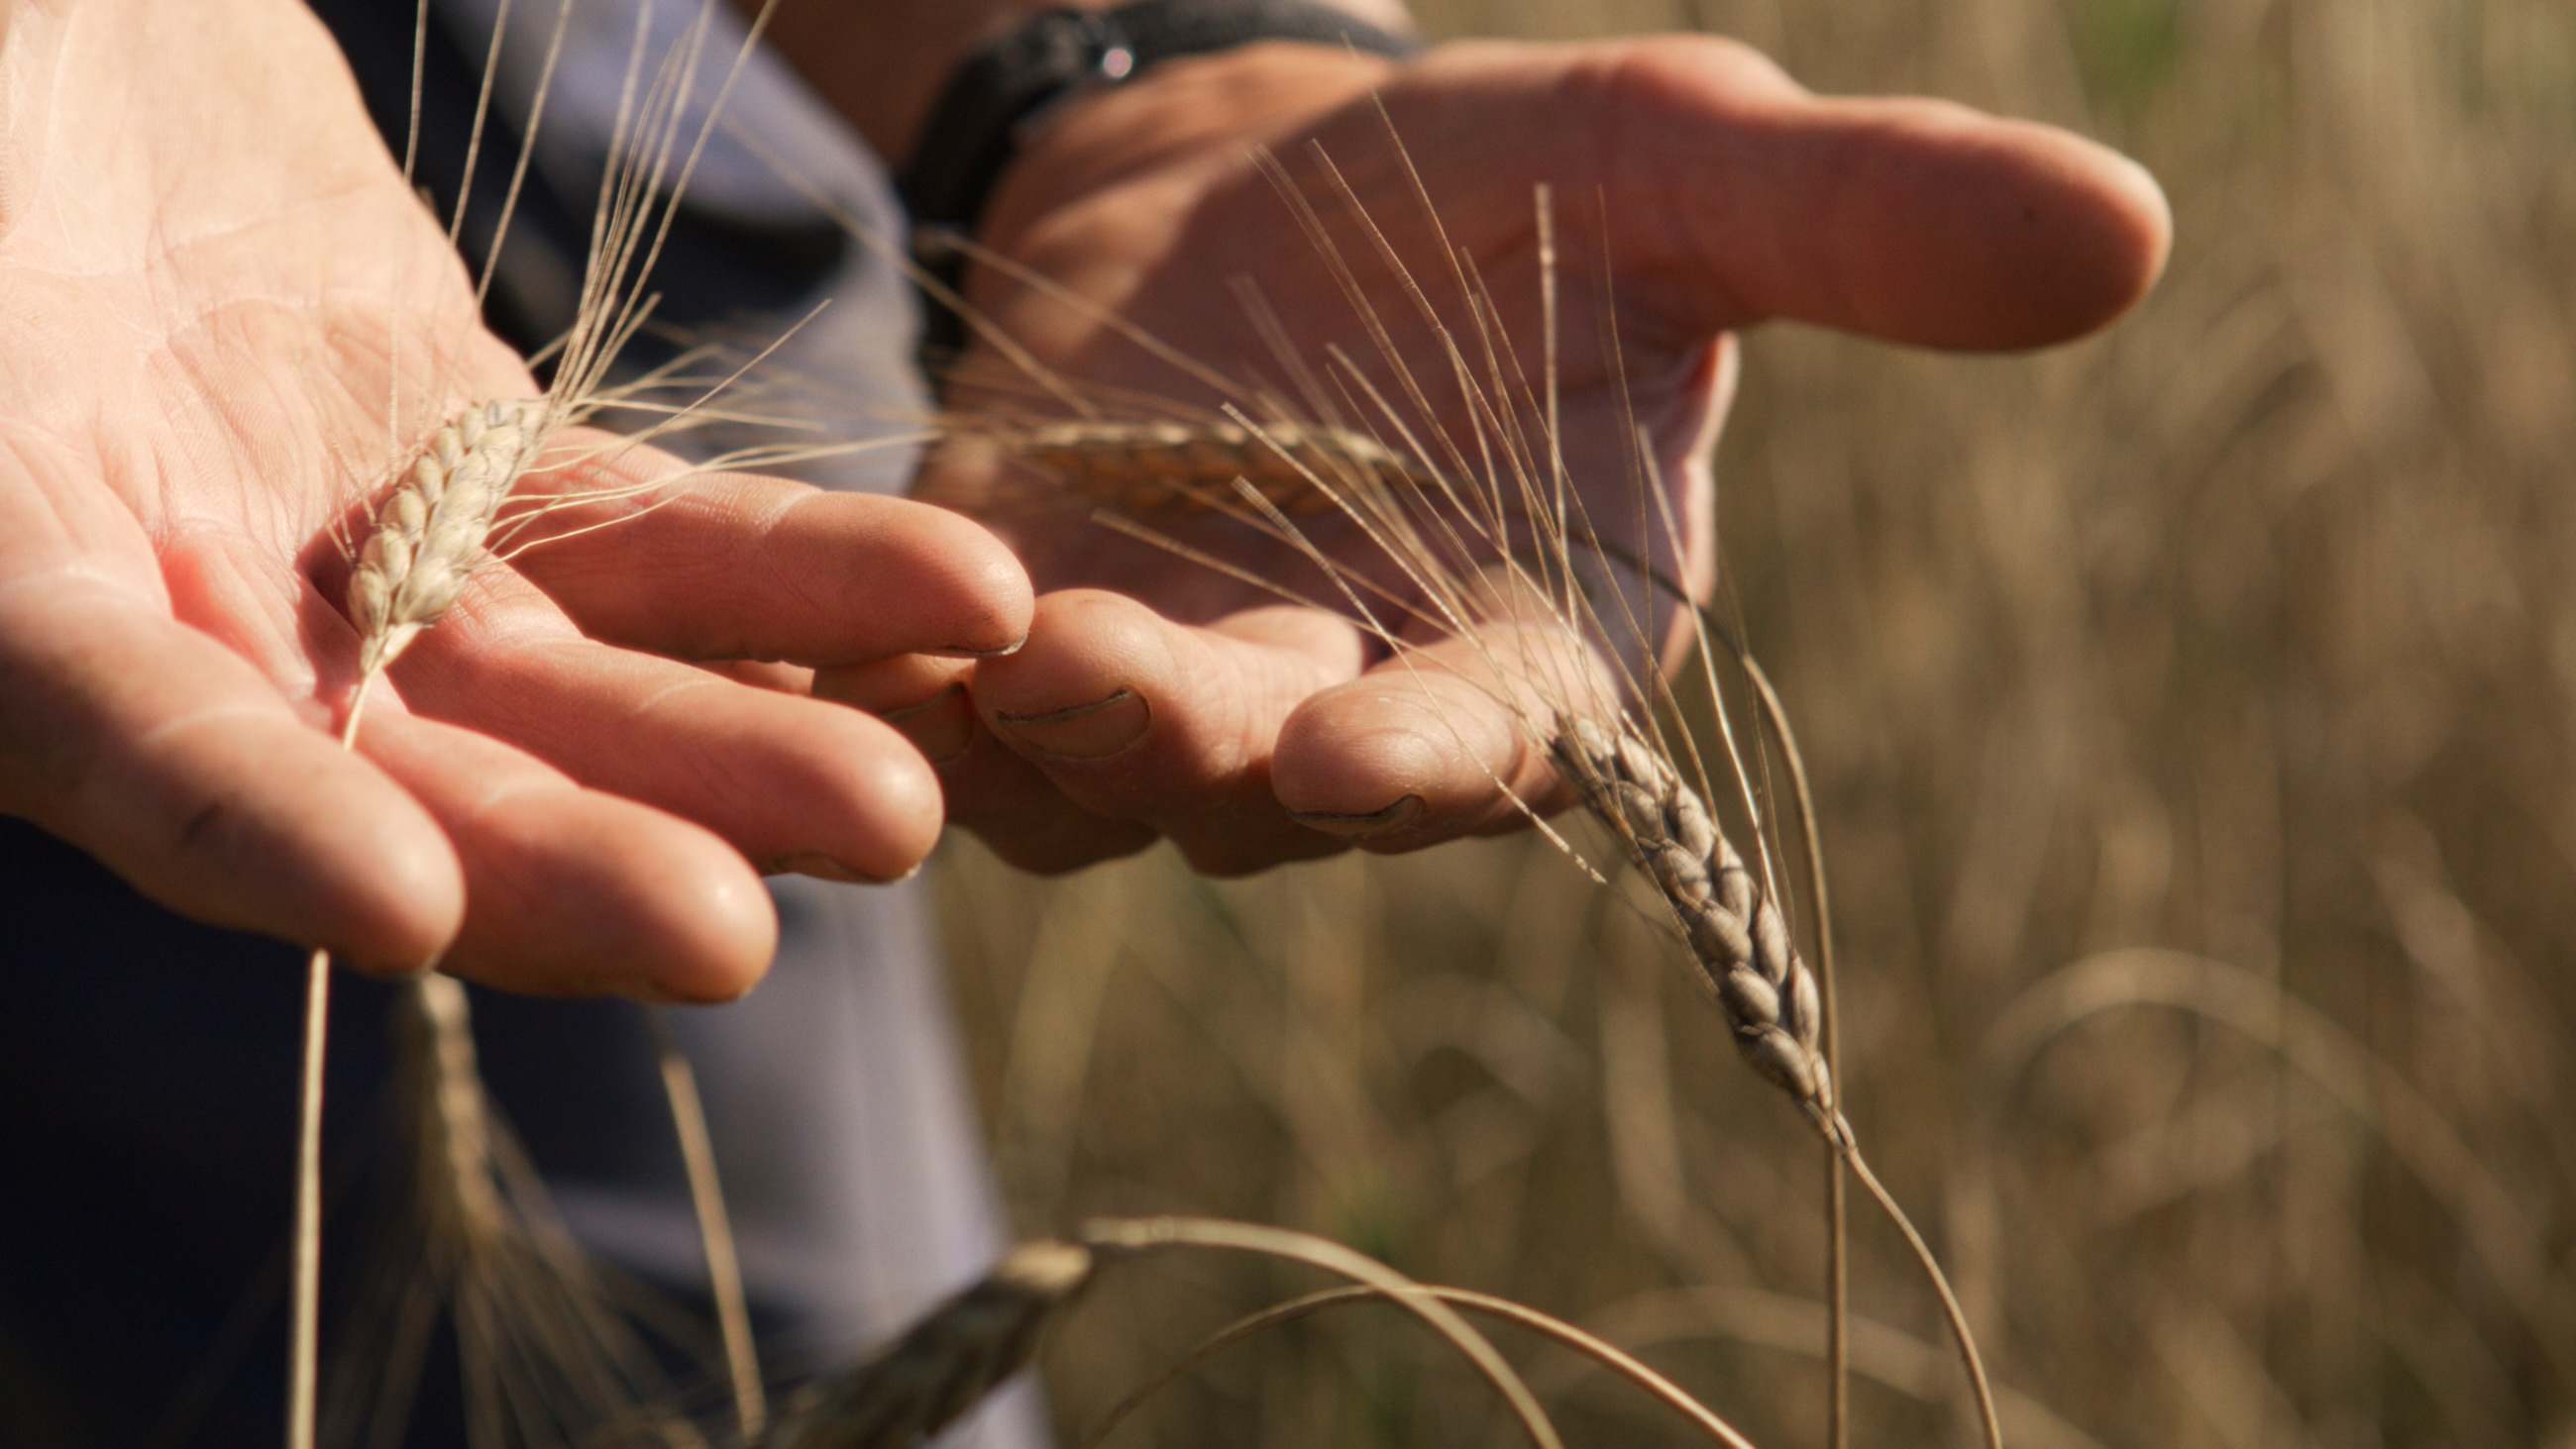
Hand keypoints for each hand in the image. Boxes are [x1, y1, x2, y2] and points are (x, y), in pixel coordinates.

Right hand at [0, 0, 1029, 996]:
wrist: (48, 24)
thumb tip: (20, 612)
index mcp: (6, 612)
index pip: (132, 756)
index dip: (256, 833)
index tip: (403, 907)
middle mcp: (192, 630)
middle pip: (397, 778)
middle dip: (567, 854)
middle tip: (739, 939)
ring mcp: (350, 547)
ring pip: (567, 679)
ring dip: (737, 743)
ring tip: (910, 806)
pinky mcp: (478, 446)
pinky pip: (657, 537)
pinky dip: (794, 579)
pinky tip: (948, 610)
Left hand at [890, 35, 2168, 873]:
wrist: (1266, 183)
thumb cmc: (1502, 186)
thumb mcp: (1679, 166)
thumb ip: (1865, 224)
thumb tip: (2131, 231)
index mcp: (1547, 636)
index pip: (1506, 742)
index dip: (1436, 760)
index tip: (1349, 756)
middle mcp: (1371, 707)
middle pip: (1282, 787)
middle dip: (1201, 744)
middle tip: (1114, 677)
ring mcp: (1191, 695)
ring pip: (1104, 781)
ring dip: (1035, 730)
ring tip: (971, 633)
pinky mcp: (1030, 646)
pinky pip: (962, 712)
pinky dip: (905, 678)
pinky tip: (836, 614)